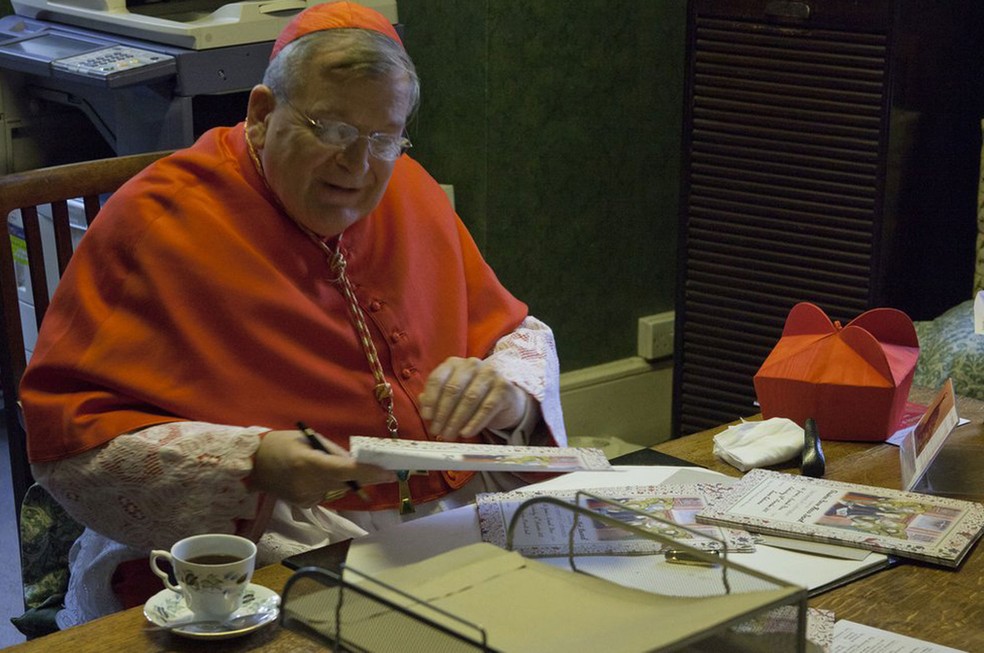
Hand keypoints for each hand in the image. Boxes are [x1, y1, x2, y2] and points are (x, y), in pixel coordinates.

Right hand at [251, 430, 394, 506]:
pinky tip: (309, 476)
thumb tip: (356, 462)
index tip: (389, 473)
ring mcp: (305, 497)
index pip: (346, 470)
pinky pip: (326, 492)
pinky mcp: (303, 504)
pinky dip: (325, 483)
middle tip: (379, 469)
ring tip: (317, 464)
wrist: (250, 465)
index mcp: (309, 463)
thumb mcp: (308, 439)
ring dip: (338, 477)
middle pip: (346, 481)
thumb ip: (332, 451)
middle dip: (362, 474)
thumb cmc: (280, 444)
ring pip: (337, 487)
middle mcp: (308, 484)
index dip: (369, 472)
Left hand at [418, 356, 529, 440]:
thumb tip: (425, 411)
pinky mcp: (503, 387)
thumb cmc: (473, 397)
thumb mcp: (453, 396)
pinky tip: (466, 433)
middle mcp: (472, 364)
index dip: (430, 400)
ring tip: (450, 435)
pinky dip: (474, 422)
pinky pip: (487, 407)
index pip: (437, 379)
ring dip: (457, 420)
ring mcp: (490, 374)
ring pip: (469, 398)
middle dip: (442, 413)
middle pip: (453, 389)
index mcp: (454, 364)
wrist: (504, 400)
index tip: (426, 417)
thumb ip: (436, 399)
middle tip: (437, 430)